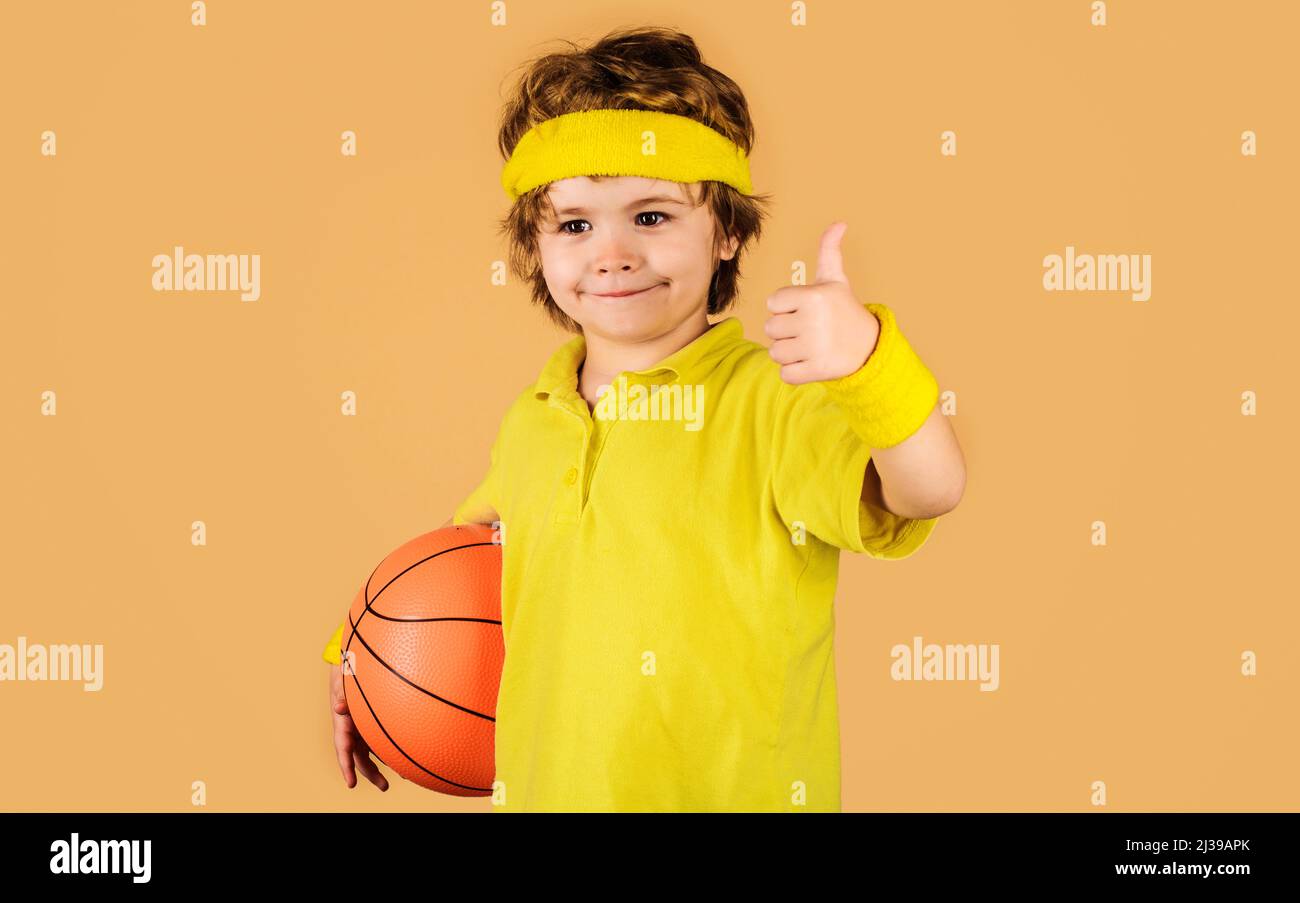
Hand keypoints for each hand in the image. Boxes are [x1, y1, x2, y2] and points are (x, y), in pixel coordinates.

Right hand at [330, 661, 388, 790]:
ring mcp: (362, 728)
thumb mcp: (342, 678)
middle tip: (384, 787)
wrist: (354, 662)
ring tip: (398, 779)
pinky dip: (390, 753)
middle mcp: (351, 729)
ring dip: (381, 768)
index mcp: (342, 721)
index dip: (346, 766)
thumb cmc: (348, 670)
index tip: (350, 783)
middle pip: (359, 757)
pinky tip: (403, 762)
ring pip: (370, 753)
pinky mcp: (372, 725)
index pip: (343, 747)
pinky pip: (380, 742)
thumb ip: (342, 694)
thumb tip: (338, 708)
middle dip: (369, 774)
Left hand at [764, 222, 879, 384]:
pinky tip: (810, 362)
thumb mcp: (835, 280)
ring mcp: (814, 347)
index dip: (784, 308)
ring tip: (808, 346)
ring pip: (775, 353)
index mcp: (813, 297)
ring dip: (788, 352)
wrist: (869, 346)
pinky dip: (794, 372)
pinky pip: (785, 374)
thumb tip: (839, 223)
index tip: (803, 310)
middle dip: (785, 331)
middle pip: (770, 329)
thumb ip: (828, 251)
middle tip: (807, 330)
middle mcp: (813, 321)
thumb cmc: (843, 310)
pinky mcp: (816, 370)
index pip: (772, 303)